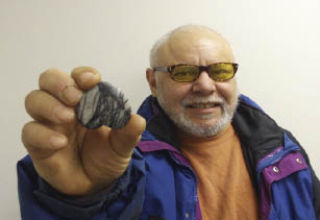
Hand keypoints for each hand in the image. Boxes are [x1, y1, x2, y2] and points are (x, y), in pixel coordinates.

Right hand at [22, 67, 145, 195]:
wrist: (95, 184)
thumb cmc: (106, 156)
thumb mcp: (122, 145)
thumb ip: (128, 132)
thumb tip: (137, 120)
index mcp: (86, 100)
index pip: (78, 77)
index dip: (83, 74)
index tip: (92, 80)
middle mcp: (64, 106)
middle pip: (49, 79)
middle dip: (60, 83)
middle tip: (75, 97)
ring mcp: (49, 123)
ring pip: (34, 100)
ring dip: (50, 105)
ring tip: (68, 117)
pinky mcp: (38, 143)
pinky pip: (30, 132)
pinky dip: (43, 134)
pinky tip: (60, 143)